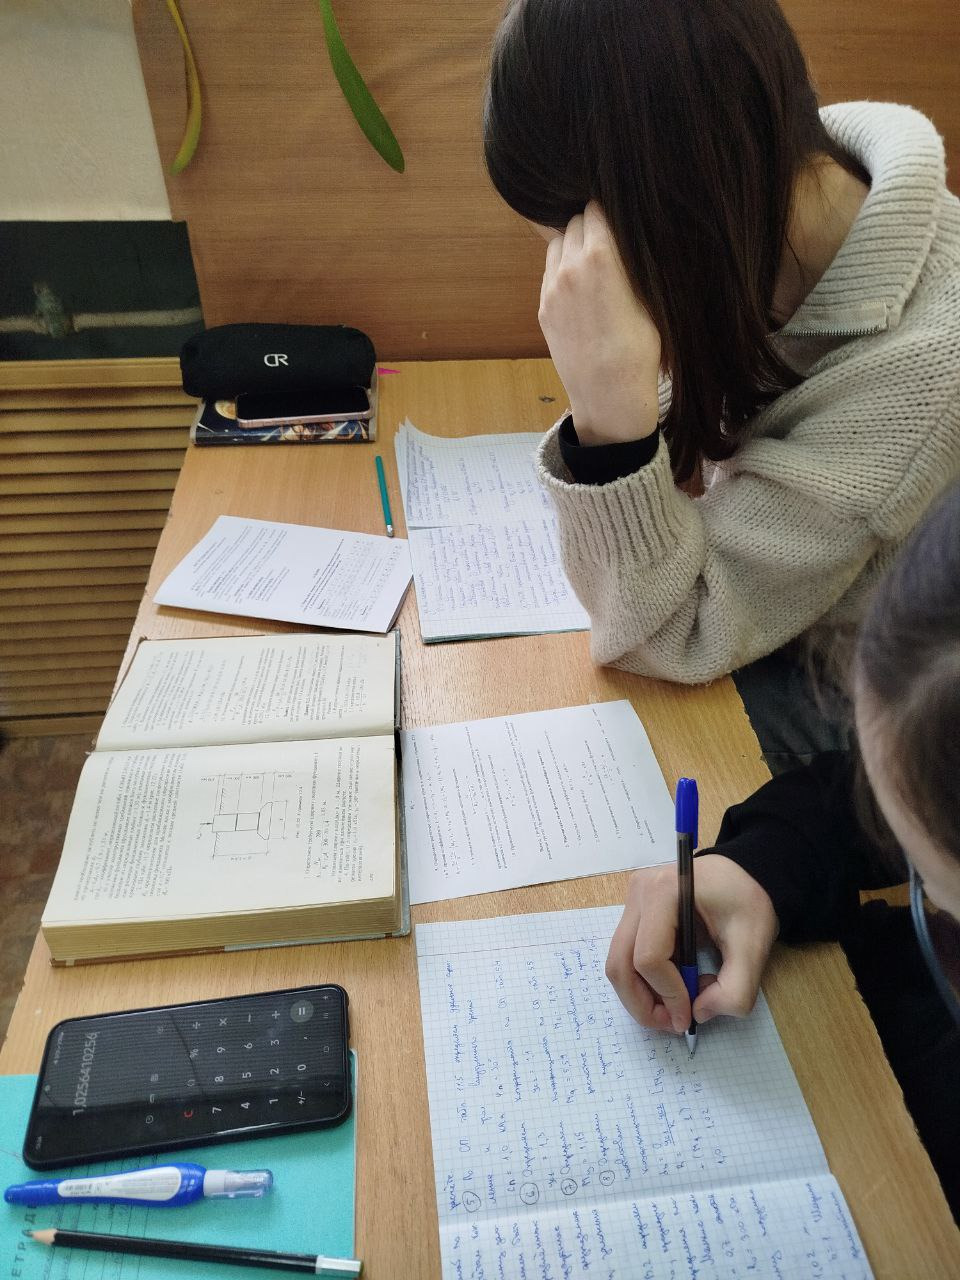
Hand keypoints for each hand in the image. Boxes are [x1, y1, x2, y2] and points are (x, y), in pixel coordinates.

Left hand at [539, 201, 661, 445]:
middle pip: (574, 223)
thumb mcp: (648, 296)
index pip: (597, 209)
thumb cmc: (639, 348)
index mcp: (600, 256)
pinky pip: (550, 272)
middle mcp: (569, 266)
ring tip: (594, 264)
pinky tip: (581, 288)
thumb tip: (630, 235)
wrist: (609, 394)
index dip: (610, 212)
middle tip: (609, 241)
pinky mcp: (543, 307)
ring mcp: (551, 288)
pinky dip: (563, 270)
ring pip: (557, 245)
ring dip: (572, 245)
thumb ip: (632, 260)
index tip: (620, 218)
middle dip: (591, 226)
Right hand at [605, 855, 778, 1033]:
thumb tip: (699, 1013)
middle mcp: (639, 893)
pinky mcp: (634, 912)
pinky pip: (626, 955)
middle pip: (620, 962)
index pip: (649, 956)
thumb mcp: (754, 946)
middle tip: (671, 1024)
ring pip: (618, 962)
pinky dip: (643, 981)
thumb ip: (735, 989)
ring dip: (640, 996)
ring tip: (672, 1010)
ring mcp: (632, 901)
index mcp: (664, 892)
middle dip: (642, 1003)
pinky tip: (670, 988)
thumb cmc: (748, 902)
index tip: (690, 1016)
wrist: (745, 873)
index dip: (667, 994)